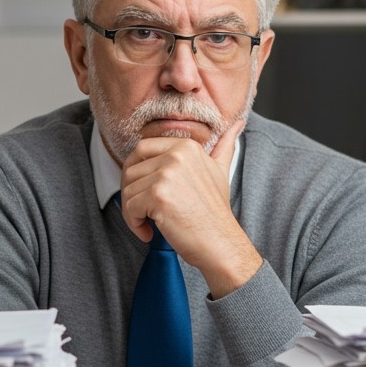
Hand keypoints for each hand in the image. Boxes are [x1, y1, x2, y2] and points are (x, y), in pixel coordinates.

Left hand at [119, 119, 260, 296]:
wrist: (220, 243)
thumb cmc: (214, 213)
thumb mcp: (220, 171)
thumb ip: (224, 147)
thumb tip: (238, 124)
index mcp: (186, 146)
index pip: (141, 149)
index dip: (136, 172)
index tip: (144, 192)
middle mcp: (176, 155)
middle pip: (130, 169)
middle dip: (130, 193)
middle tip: (142, 211)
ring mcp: (167, 174)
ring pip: (127, 189)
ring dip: (132, 212)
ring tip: (149, 224)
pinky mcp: (158, 195)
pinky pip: (129, 207)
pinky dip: (134, 224)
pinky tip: (149, 233)